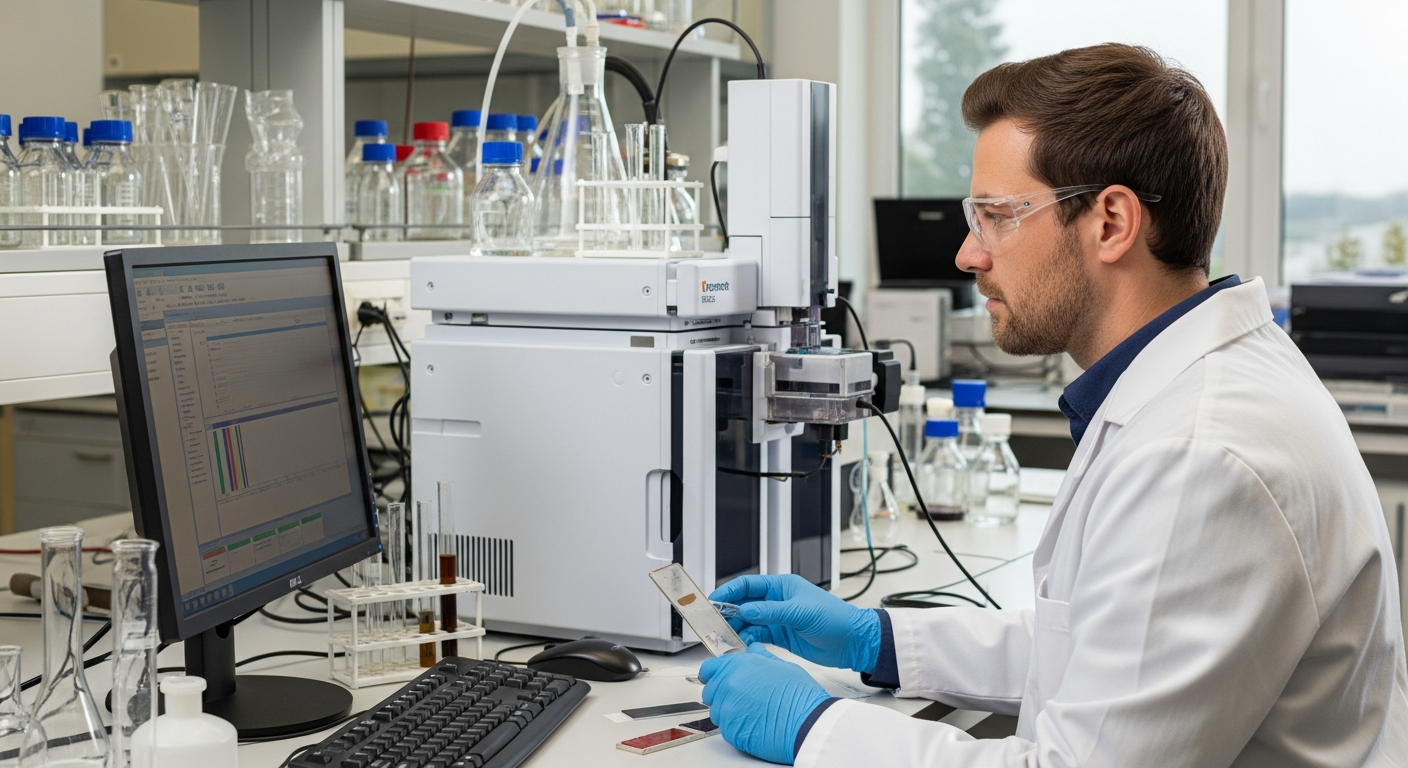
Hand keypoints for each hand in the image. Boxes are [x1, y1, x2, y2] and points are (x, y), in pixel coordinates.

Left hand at [699, 643, 832, 764]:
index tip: (717, 679)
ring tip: (752, 712)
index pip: (709, 668)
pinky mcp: (730, 730)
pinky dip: (736, 727)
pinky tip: (754, 723)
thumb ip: (761, 657)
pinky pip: (725, 728)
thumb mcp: (782, 666)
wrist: (806, 722)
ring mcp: (727, 708)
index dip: (714, 674)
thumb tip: (755, 649)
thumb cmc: (799, 696)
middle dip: (722, 694)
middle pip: (710, 691)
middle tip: (742, 699)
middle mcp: (728, 685)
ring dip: (729, 712)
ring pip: (717, 711)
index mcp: (738, 665)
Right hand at [710, 574, 880, 673]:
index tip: (714, 601)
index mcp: (782, 586)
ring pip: (749, 621)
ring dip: (737, 629)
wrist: (853, 642)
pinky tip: (742, 646)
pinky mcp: (780, 636)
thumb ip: (771, 612)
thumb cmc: (835, 618)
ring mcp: (778, 619)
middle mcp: (777, 601)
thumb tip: (745, 610)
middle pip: (744, 604)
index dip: (729, 592)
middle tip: (714, 623)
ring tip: (725, 638)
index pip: (748, 585)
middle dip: (728, 613)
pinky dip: (747, 641)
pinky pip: (757, 636)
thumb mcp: (801, 612)